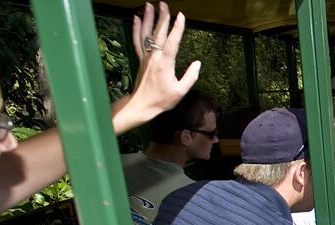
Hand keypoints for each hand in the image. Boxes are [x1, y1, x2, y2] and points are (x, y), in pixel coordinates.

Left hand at [114, 2, 200, 133]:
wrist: (141, 105)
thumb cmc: (162, 100)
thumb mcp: (180, 91)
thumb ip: (190, 76)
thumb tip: (198, 63)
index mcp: (165, 63)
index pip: (173, 41)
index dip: (177, 28)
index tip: (181, 16)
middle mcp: (154, 56)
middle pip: (158, 33)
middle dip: (162, 17)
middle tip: (164, 3)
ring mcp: (146, 56)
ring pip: (146, 33)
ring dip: (148, 18)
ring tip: (149, 5)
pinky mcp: (140, 59)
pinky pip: (137, 40)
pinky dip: (136, 28)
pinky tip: (136, 18)